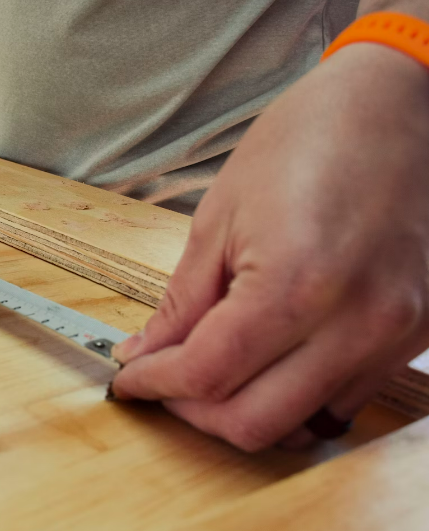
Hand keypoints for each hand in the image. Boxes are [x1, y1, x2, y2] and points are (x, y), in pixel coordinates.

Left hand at [111, 43, 428, 451]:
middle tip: (162, 380)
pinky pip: (343, 400)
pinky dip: (293, 398)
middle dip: (192, 411)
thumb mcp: (220, 217)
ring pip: (302, 424)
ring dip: (243, 411)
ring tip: (210, 371)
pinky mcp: (417, 336)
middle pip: (253, 423)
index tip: (129, 379)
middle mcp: (356, 323)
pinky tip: (266, 362)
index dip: (155, 384)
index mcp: (296, 285)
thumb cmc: (305, 142)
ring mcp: (394, 335)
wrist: (395, 106)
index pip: (208, 375)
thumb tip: (146, 353)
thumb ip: (182, 302)